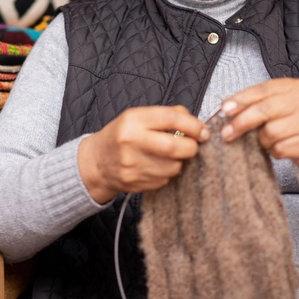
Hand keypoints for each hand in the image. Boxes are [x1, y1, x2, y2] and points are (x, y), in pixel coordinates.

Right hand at [78, 105, 209, 203]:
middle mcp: (131, 142)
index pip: (171, 119)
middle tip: (192, 145)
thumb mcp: (137, 117)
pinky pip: (165, 180)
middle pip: (175, 147)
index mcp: (132, 120)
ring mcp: (132, 165)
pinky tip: (156, 166)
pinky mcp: (135, 183)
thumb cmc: (121, 136)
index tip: (202, 131)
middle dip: (191, 147)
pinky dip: (167, 173)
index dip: (193, 125)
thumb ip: (166, 116)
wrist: (96, 162)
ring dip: (178, 161)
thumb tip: (196, 124)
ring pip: (173, 167)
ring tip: (168, 155)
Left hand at [219, 78, 298, 175]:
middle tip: (227, 133)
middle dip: (242, 122)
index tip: (225, 109)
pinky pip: (280, 149)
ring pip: (270, 132)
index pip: (263, 89)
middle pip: (264, 110)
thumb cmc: (294, 120)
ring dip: (262, 140)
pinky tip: (280, 147)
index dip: (241, 99)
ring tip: (267, 140)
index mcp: (293, 87)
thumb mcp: (279, 105)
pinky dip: (274, 151)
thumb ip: (257, 103)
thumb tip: (226, 108)